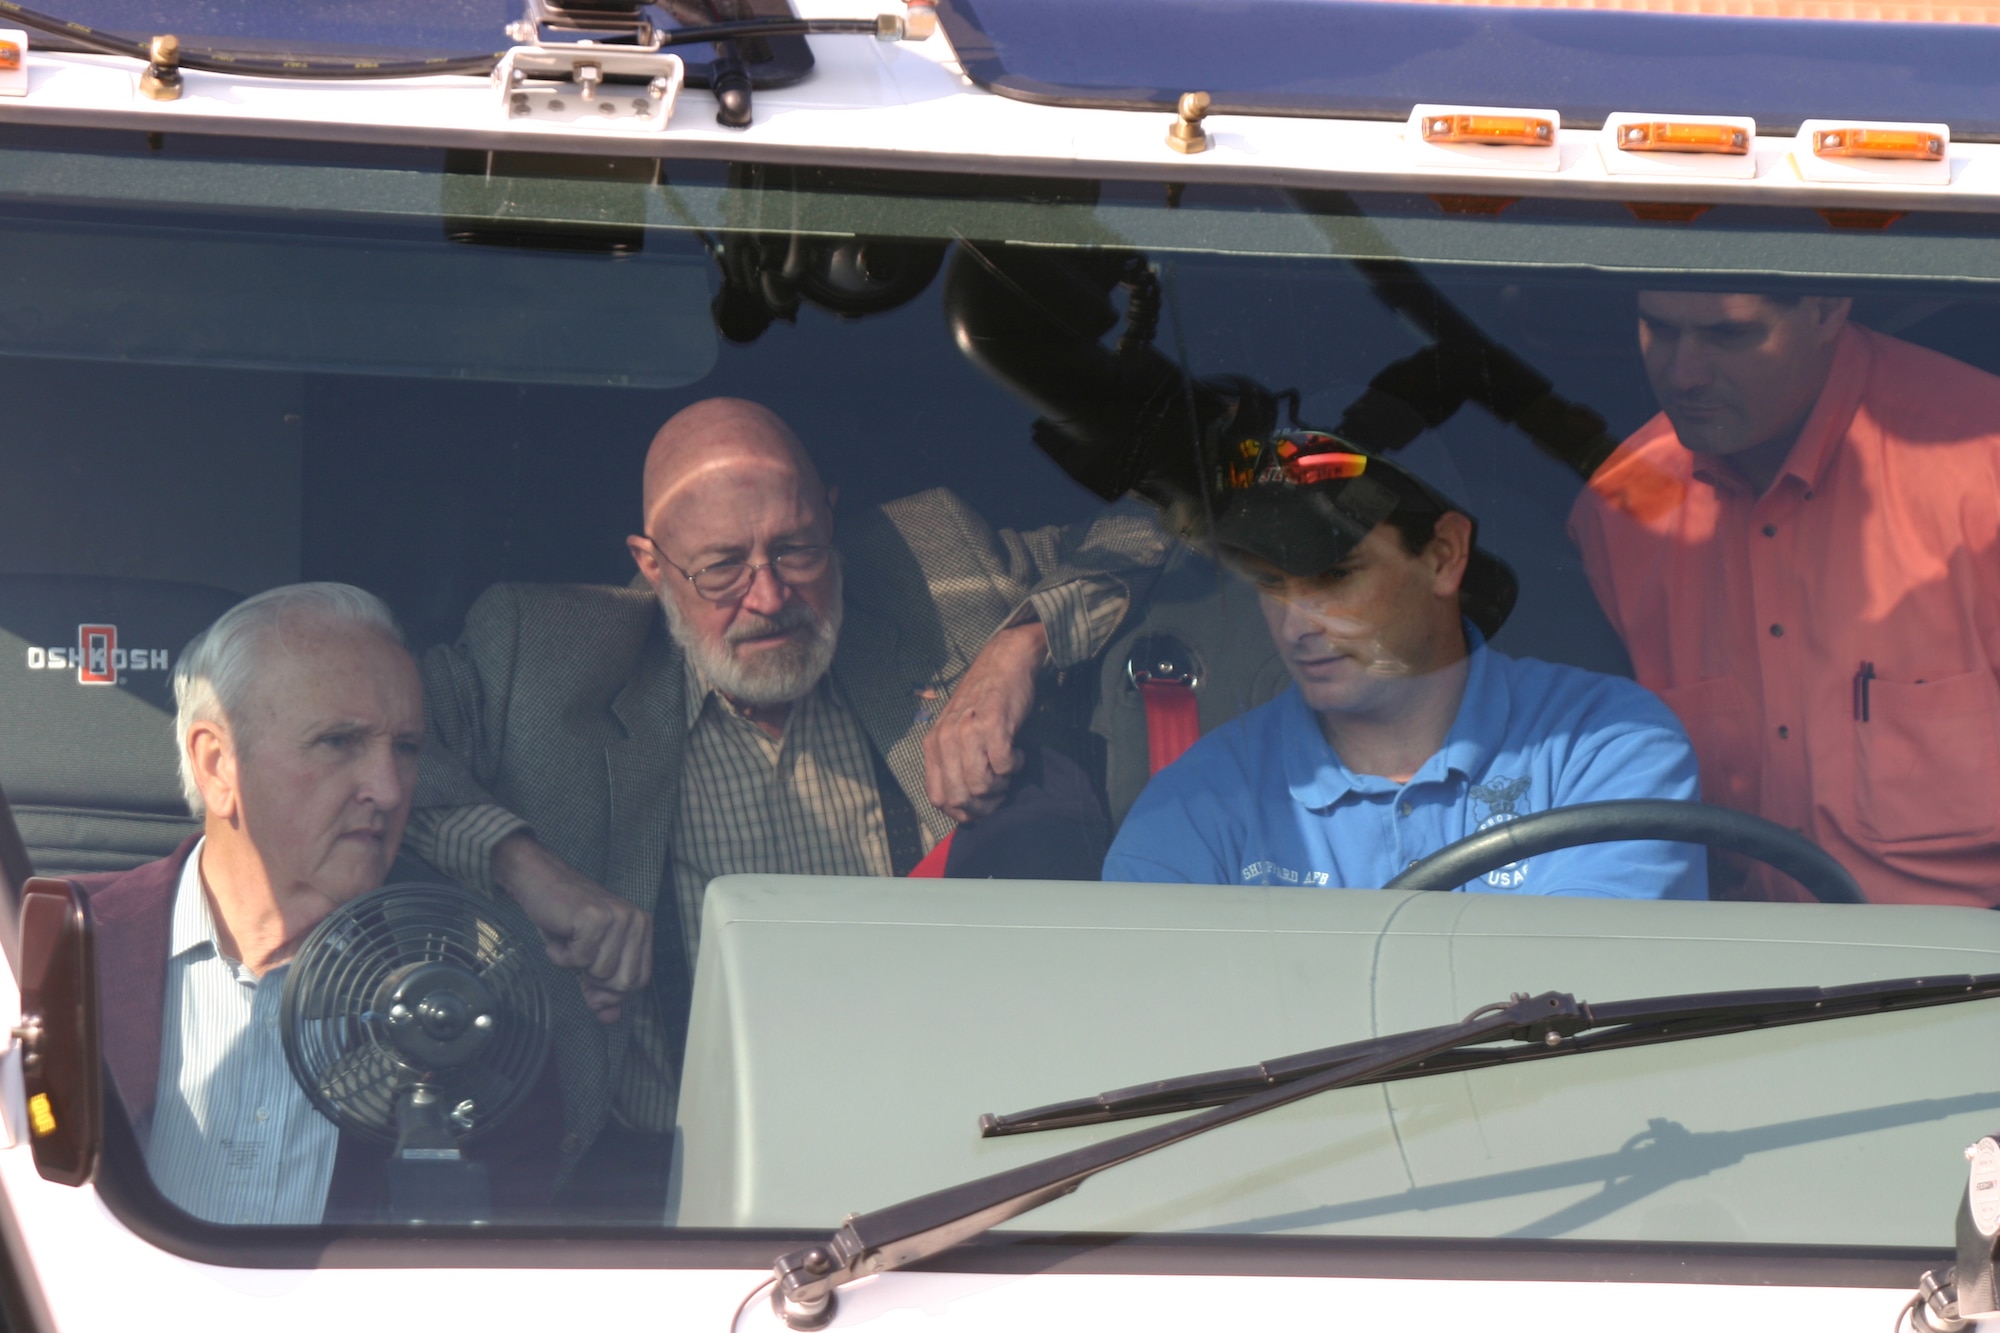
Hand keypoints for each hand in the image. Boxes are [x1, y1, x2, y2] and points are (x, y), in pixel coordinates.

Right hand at [491, 833, 651, 1023]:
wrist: (538, 882)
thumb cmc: (564, 919)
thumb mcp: (587, 958)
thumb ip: (601, 987)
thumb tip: (612, 1018)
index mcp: (642, 928)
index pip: (638, 981)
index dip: (611, 989)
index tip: (589, 977)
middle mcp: (637, 921)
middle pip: (622, 982)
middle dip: (593, 979)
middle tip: (577, 954)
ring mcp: (618, 918)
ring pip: (600, 972)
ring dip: (574, 964)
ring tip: (568, 941)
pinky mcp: (595, 918)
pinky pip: (580, 959)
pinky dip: (561, 954)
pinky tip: (559, 935)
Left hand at [922, 620, 1046, 822]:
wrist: (1002, 664)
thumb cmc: (982, 702)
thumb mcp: (956, 733)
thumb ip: (953, 763)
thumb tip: (963, 805)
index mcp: (933, 744)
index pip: (937, 797)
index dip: (960, 812)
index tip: (979, 807)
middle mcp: (946, 739)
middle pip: (960, 797)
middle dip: (984, 805)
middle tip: (999, 792)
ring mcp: (968, 732)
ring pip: (981, 786)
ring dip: (1001, 786)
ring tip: (1007, 770)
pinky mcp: (993, 724)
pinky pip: (1003, 765)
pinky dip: (1015, 766)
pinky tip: (1018, 753)